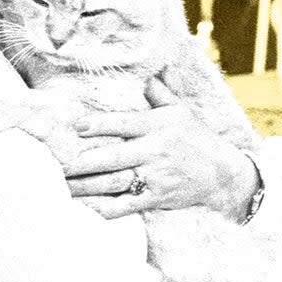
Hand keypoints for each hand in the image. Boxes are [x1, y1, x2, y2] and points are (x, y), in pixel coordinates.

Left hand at [62, 78, 258, 220]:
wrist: (225, 174)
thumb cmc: (198, 138)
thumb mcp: (181, 110)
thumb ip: (159, 93)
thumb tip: (148, 73)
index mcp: (158, 126)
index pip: (124, 124)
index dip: (99, 125)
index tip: (76, 126)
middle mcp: (155, 151)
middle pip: (113, 158)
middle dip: (83, 161)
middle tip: (57, 162)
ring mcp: (156, 177)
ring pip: (115, 182)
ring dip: (86, 186)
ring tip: (61, 184)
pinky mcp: (158, 199)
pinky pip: (127, 205)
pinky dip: (105, 208)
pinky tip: (85, 206)